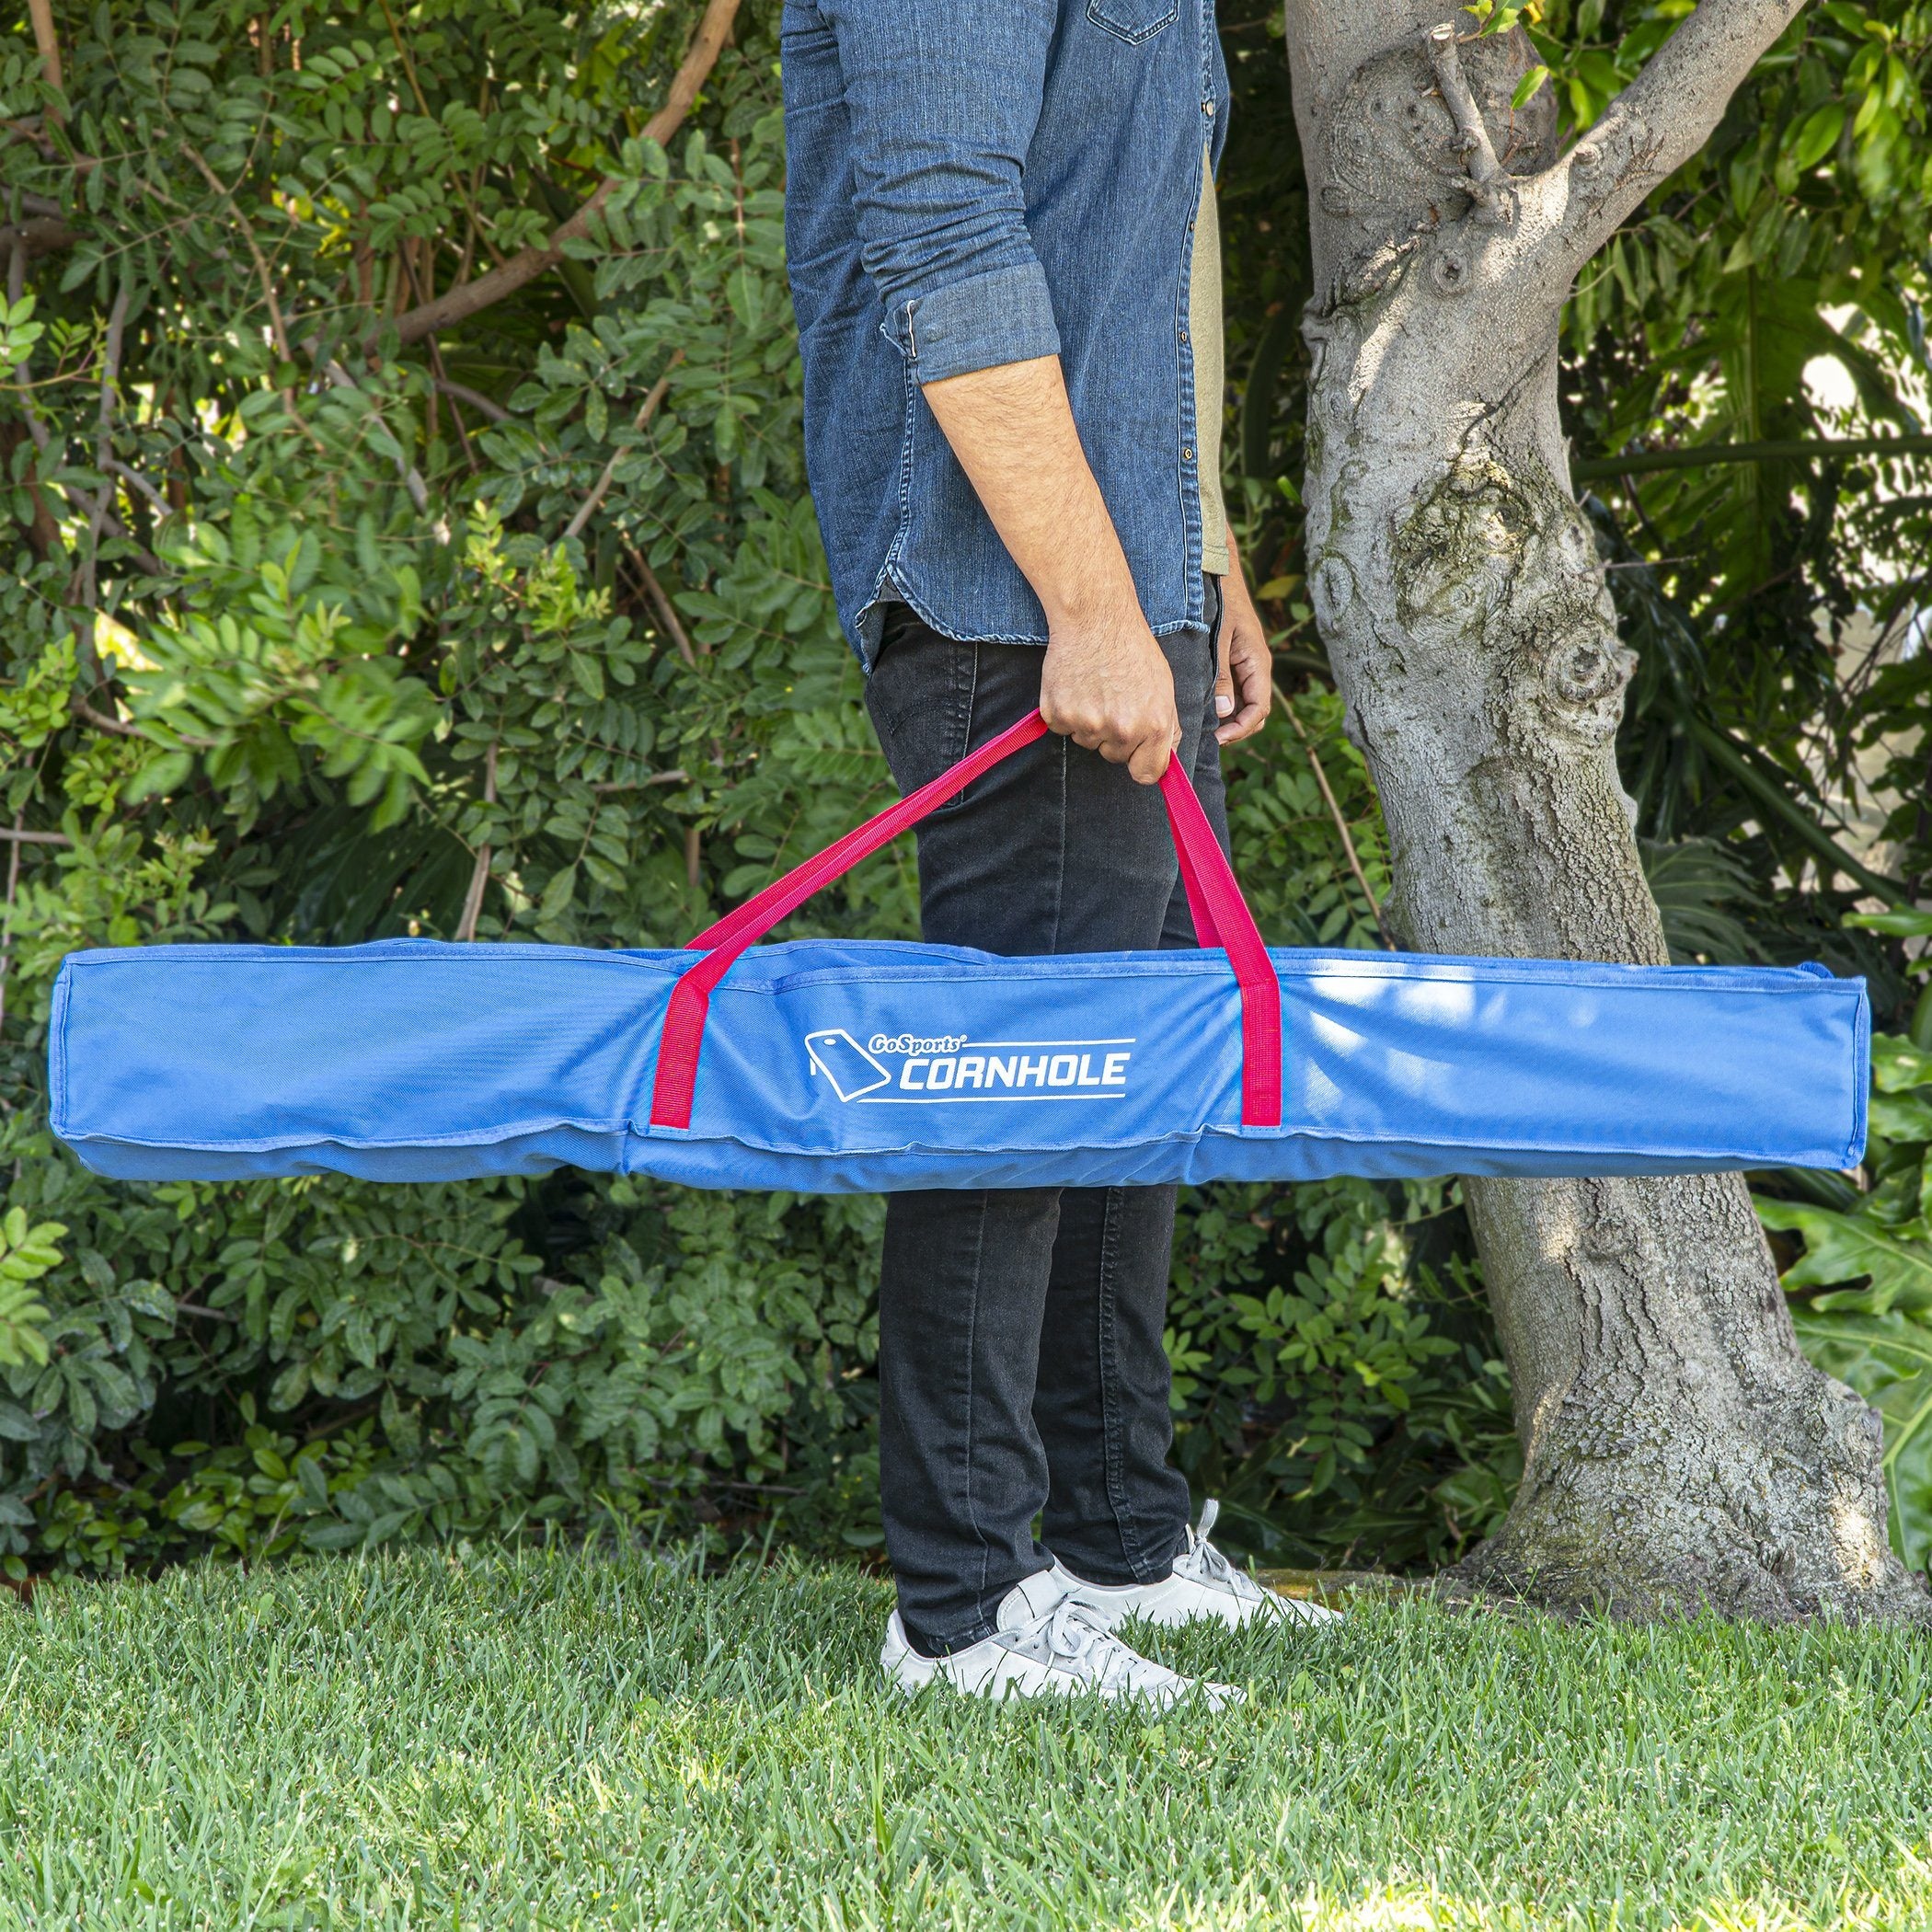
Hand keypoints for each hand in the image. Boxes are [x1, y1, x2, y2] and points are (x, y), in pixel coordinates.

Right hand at [1040, 606, 1180, 785]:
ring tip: (1095, 688)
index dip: (1142, 763)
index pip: (1147, 774)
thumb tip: (1167, 756)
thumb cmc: (1133, 649)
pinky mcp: (1057, 715)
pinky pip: (1063, 729)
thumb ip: (1167, 726)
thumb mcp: (1164, 686)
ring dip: (1090, 723)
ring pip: (1088, 742)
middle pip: (1115, 756)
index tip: (1137, 754)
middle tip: (1114, 700)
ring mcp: (1086, 723)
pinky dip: (1067, 713)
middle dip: (1115, 736)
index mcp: (1153, 725)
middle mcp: (1121, 730)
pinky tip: (1076, 686)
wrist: (1095, 618)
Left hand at [1213, 553, 1272, 747]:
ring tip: (1204, 727)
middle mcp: (1256, 668)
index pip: (1259, 709)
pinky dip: (1223, 705)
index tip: (1218, 738)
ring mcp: (1246, 666)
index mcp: (1257, 663)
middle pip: (1254, 712)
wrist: (1218, 574)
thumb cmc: (1219, 602)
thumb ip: (1221, 676)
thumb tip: (1224, 712)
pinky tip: (1203, 708)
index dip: (1241, 729)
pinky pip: (1234, 692)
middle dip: (1236, 729)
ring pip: (1244, 704)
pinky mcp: (1235, 662)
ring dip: (1229, 719)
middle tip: (1209, 738)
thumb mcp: (1218, 640)